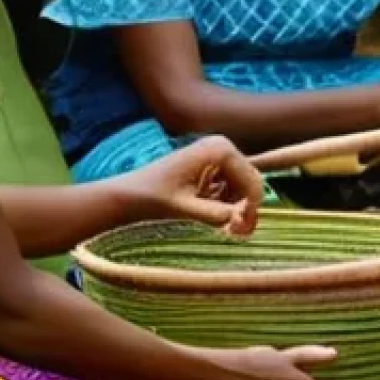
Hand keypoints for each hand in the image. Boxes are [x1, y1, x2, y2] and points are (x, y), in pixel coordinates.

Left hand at [120, 136, 262, 236]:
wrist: (127, 195)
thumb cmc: (151, 198)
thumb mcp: (184, 209)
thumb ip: (215, 214)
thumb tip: (244, 221)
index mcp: (220, 150)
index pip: (252, 182)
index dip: (250, 208)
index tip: (239, 231)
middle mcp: (222, 146)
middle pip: (251, 183)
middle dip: (244, 208)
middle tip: (234, 233)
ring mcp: (216, 154)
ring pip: (242, 187)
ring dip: (234, 207)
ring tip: (218, 224)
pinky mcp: (210, 165)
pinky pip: (230, 186)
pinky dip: (224, 203)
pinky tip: (208, 212)